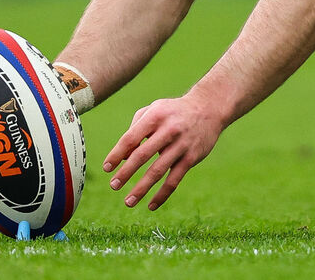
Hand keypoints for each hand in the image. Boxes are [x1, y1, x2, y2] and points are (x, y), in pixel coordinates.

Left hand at [103, 92, 226, 209]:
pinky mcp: (191, 158)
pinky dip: (162, 194)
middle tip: (113, 186)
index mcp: (155, 116)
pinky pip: (174, 180)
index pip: (131, 138)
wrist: (208, 108)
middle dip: (126, 173)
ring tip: (128, 202)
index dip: (117, 154)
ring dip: (141, 188)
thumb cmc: (172, 112)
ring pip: (158, 171)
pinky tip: (151, 206)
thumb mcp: (153, 111)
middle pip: (142, 155)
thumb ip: (134, 130)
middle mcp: (168, 130)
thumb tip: (121, 158)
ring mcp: (181, 145)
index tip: (106, 168)